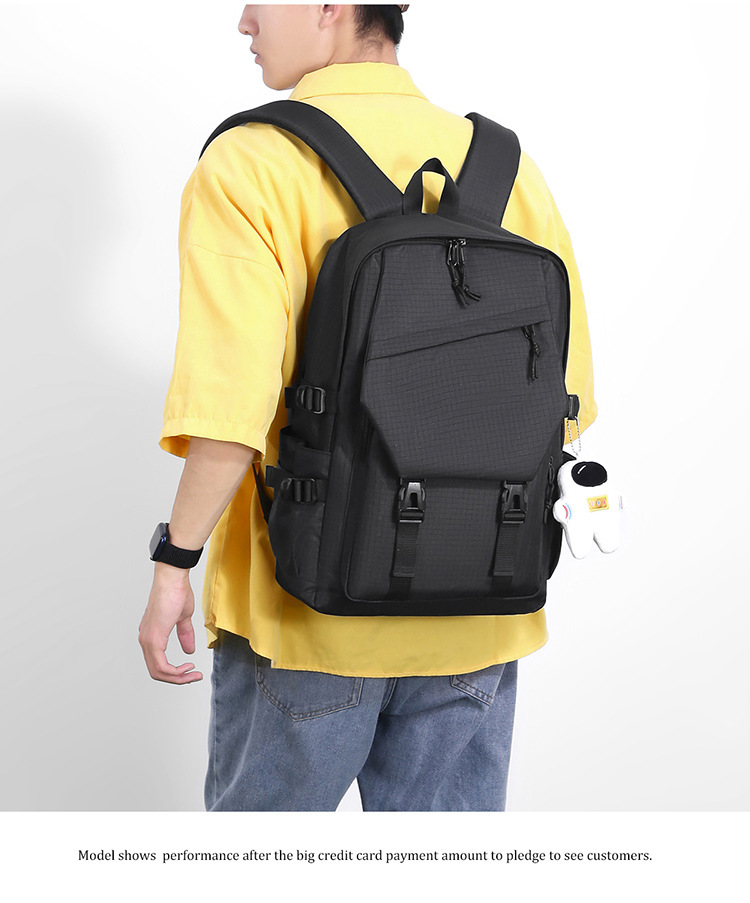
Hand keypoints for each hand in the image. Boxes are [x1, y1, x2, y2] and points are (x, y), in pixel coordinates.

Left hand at [139, 564, 202, 683]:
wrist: (172, 579)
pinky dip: (175, 672)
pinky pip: (161, 665)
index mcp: (151, 635)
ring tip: (194, 674)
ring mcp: (147, 640)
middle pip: (156, 672)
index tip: (191, 669)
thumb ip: (184, 635)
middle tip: (194, 677)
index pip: (158, 663)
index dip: (175, 672)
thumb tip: (189, 650)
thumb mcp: (183, 618)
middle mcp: (145, 639)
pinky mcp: (154, 639)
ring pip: (158, 672)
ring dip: (178, 677)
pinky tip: (187, 667)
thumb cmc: (176, 592)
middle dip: (177, 679)